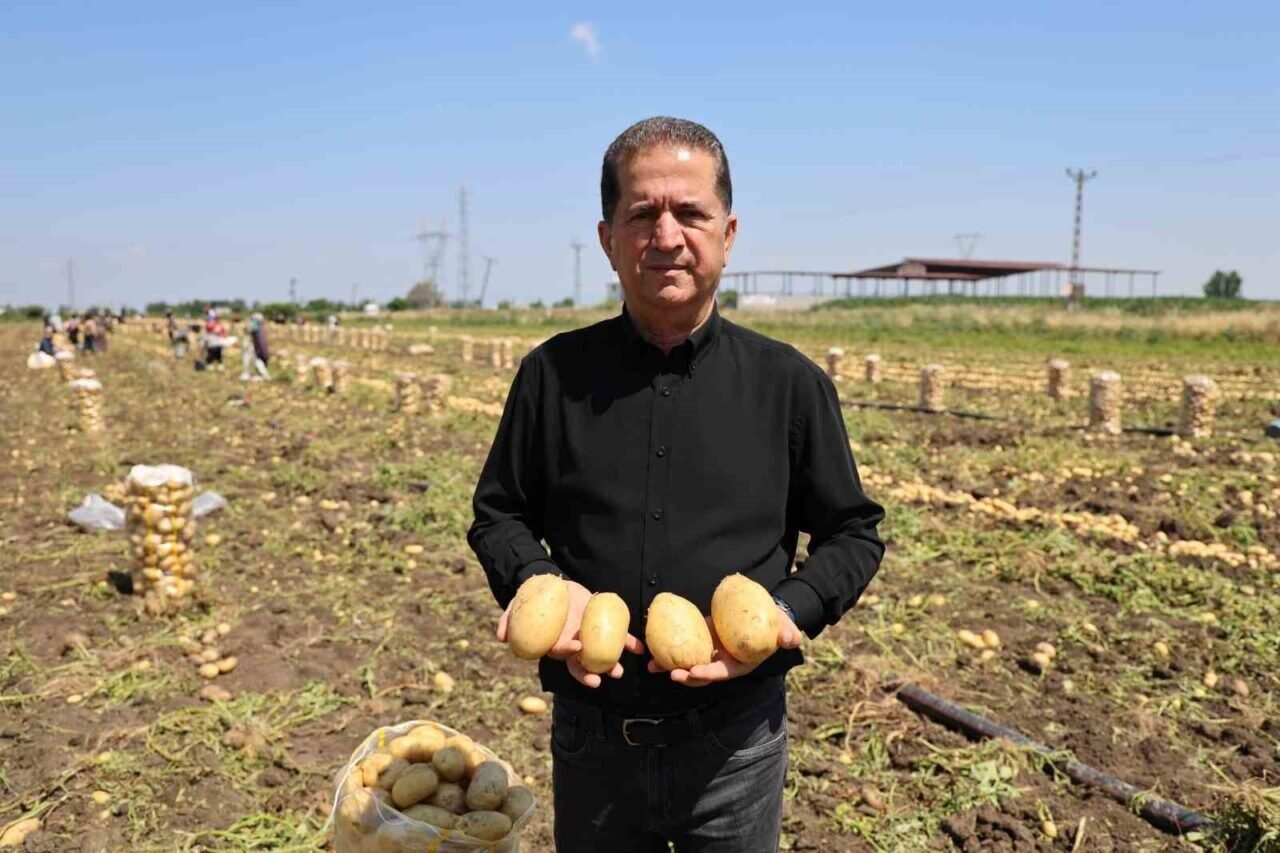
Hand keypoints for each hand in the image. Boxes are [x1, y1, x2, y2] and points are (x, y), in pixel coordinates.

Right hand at [496, 578, 644, 688]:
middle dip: (590, 674)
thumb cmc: (533, 598)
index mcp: (555, 642)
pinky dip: (628, 643)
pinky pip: (618, 637)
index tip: (575, 649)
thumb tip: (501, 637)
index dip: (568, 654)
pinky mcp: (603, 627)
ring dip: (610, 665)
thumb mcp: (518, 605)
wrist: (552, 586)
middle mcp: (572, 645)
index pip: (561, 653)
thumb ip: (509, 619)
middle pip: (581, 664)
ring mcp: (589, 638)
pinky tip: (639, 649)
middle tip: (600, 679)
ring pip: (600, 656)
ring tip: (618, 672)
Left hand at [648, 610, 802, 686]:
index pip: (723, 672)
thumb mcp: (784, 626)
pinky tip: (653, 648)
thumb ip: (787, 634)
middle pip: (702, 674)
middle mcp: (724, 662)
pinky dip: (669, 649)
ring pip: (689, 664)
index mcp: (741, 664)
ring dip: (671, 666)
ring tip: (653, 666)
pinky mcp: (703, 640)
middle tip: (670, 672)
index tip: (694, 672)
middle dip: (686, 676)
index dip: (708, 673)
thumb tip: (792, 639)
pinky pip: (684, 647)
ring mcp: (712, 652)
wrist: (764, 613)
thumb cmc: (775, 622)